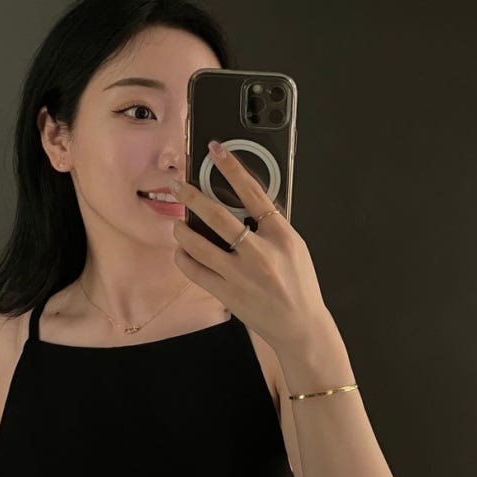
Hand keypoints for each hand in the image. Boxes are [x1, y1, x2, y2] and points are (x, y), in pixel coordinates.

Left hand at [170, 140, 329, 352]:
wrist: (300, 326)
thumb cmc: (299, 286)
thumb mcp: (295, 248)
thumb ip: (272, 226)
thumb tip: (246, 205)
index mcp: (281, 236)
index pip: (253, 192)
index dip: (232, 168)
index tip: (216, 150)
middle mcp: (259, 252)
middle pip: (217, 215)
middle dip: (192, 195)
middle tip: (176, 185)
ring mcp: (240, 274)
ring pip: (198, 244)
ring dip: (181, 229)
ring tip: (176, 223)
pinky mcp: (226, 293)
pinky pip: (195, 271)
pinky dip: (184, 258)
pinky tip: (181, 251)